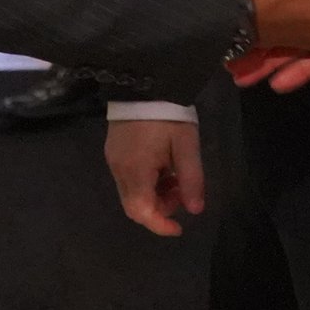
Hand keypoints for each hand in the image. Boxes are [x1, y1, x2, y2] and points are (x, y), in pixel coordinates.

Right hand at [105, 119, 203, 236]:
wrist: (145, 80)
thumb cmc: (168, 115)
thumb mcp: (186, 146)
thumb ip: (191, 179)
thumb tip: (195, 210)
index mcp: (135, 170)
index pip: (141, 211)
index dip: (160, 224)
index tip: (179, 228)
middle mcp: (119, 170)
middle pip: (134, 205)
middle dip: (160, 208)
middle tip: (182, 193)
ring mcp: (113, 160)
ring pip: (131, 192)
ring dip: (154, 194)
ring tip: (176, 177)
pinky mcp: (113, 150)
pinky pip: (128, 178)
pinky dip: (146, 182)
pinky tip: (163, 167)